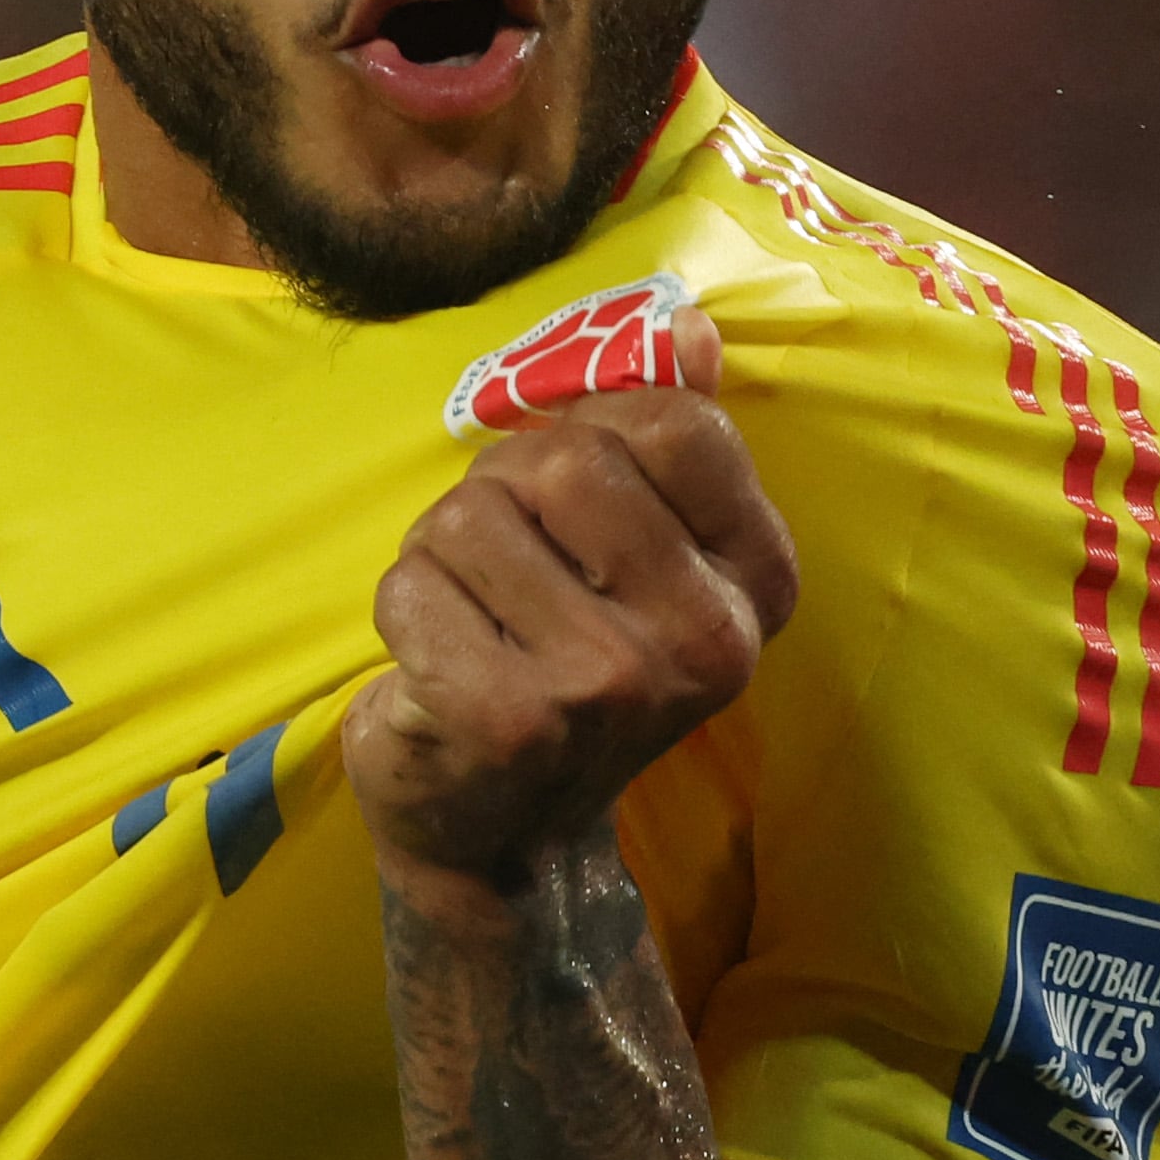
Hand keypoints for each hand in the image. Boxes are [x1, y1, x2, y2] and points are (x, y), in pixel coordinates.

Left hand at [343, 304, 798, 885]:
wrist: (504, 835)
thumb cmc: (566, 660)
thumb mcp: (640, 552)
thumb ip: (665, 434)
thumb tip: (686, 324)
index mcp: (755, 582)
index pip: (676, 421)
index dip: (593, 427)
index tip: (572, 490)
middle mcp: (705, 638)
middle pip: (566, 456)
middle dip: (502, 488)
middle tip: (503, 561)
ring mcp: (609, 684)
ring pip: (471, 513)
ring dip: (442, 553)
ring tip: (473, 616)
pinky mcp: (509, 719)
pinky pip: (412, 586)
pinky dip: (403, 609)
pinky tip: (436, 664)